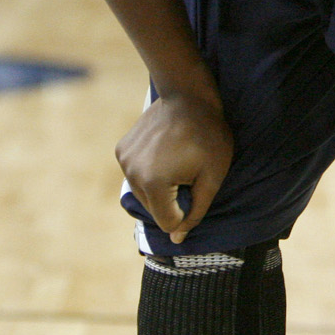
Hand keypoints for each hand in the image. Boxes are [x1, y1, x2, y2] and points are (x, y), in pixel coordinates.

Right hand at [115, 90, 233, 244]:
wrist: (188, 95)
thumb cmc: (208, 135)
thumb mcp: (213, 176)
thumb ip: (196, 211)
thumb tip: (177, 240)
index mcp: (154, 183)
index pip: (168, 221)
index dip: (187, 211)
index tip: (197, 186)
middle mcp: (131, 174)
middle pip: (154, 209)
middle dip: (173, 199)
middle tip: (190, 171)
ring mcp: (123, 161)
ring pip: (144, 194)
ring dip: (161, 188)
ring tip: (177, 162)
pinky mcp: (121, 149)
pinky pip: (136, 175)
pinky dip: (150, 173)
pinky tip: (165, 154)